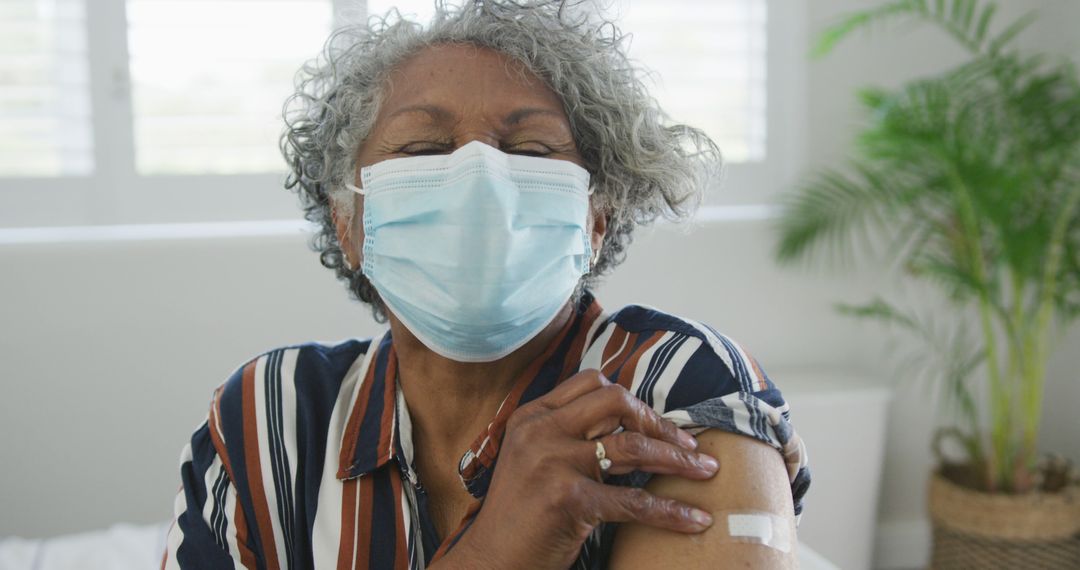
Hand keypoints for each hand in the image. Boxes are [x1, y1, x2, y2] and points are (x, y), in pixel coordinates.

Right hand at [439, 369, 719, 569]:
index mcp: (532, 416)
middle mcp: (540, 431)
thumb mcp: (534, 461)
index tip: (657, 423)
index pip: (591, 384)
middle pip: (615, 401)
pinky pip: (634, 502)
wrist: (491, 561)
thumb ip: (568, 438)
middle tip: (686, 445)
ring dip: (677, 458)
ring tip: (705, 470)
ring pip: (632, 447)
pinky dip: (671, 512)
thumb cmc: (520, 517)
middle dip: (658, 421)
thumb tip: (629, 429)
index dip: (632, 400)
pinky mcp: (567, 498)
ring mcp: (552, 461)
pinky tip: (695, 520)